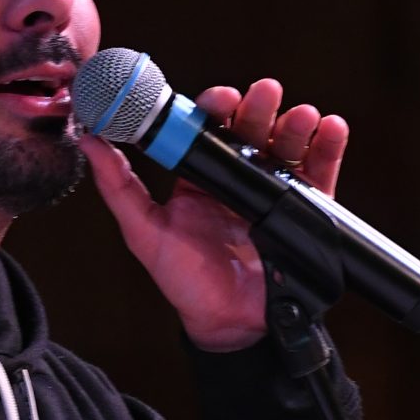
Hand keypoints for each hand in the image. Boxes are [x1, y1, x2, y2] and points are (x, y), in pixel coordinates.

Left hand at [86, 76, 347, 350]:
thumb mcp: (144, 231)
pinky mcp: (303, 211)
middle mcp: (237, 180)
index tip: (221, 98)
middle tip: (264, 94)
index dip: (216, 109)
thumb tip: (90, 141)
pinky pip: (319, 174)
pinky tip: (329, 128)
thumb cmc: (185, 281)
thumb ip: (118, 187)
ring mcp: (272, 193)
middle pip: (251, 131)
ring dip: (295, 124)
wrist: (230, 325)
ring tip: (301, 114)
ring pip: (286, 146)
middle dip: (259, 108)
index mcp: (199, 178)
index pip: (208, 131)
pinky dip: (328, 148)